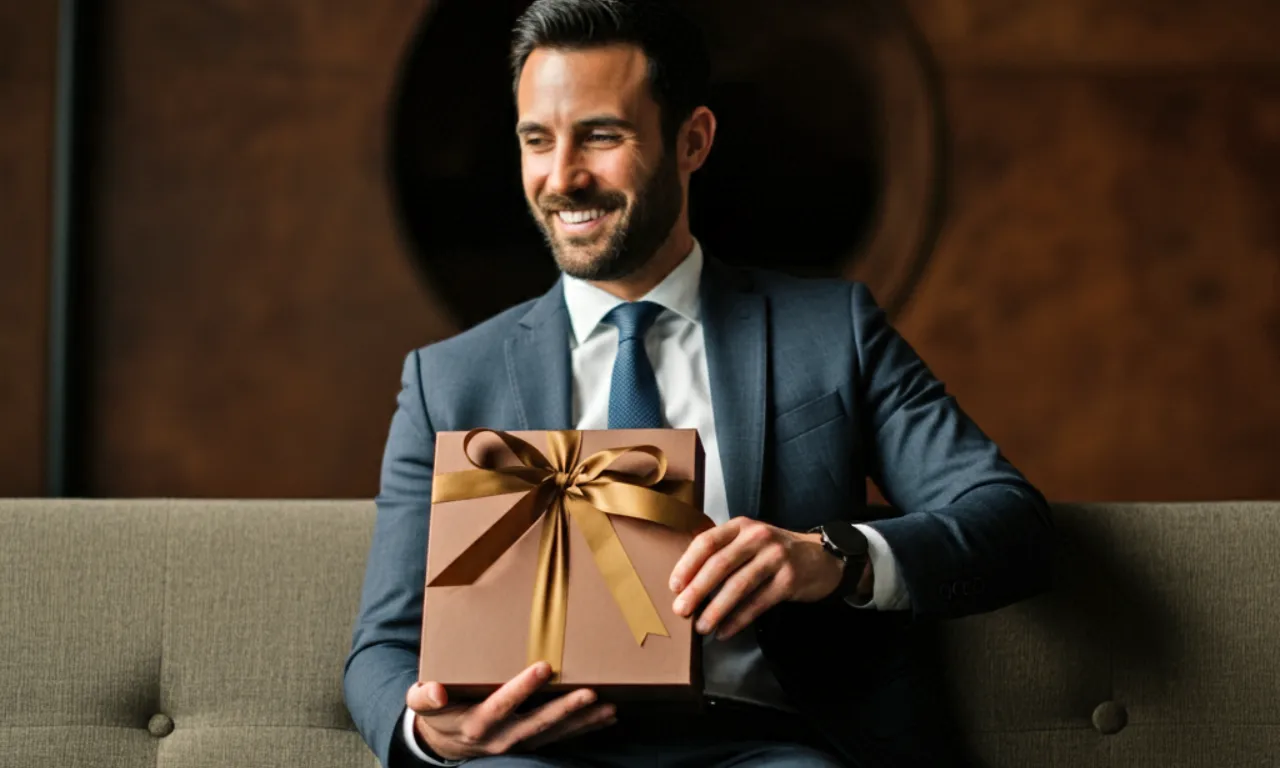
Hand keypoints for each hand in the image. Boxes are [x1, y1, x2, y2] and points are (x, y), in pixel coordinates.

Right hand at [406, 662, 616, 760]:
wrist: (444, 743)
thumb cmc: (437, 711)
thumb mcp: (421, 703)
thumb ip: (424, 695)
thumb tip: (434, 691)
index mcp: (476, 722)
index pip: (502, 704)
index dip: (523, 688)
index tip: (544, 667)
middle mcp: (501, 736)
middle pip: (537, 723)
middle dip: (565, 709)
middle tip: (591, 692)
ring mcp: (518, 742)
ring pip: (554, 733)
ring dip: (582, 722)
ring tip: (609, 708)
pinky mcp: (530, 743)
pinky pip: (560, 737)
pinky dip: (584, 729)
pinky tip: (606, 718)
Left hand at [668, 518, 846, 639]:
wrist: (822, 558)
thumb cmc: (775, 553)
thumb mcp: (749, 541)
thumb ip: (722, 552)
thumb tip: (685, 583)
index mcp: (741, 526)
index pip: (707, 542)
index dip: (687, 564)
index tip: (674, 586)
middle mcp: (758, 537)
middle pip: (720, 564)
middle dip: (697, 590)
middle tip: (681, 610)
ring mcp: (776, 557)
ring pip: (739, 585)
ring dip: (716, 609)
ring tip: (702, 627)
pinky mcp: (789, 580)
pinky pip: (758, 603)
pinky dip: (739, 619)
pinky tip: (725, 631)